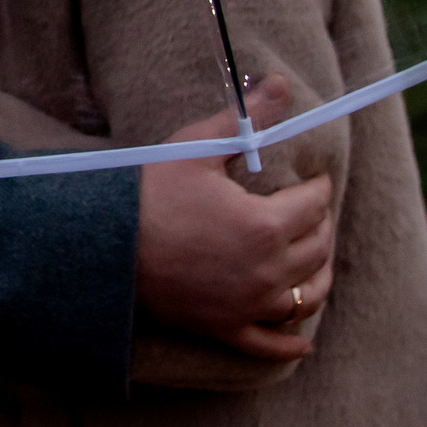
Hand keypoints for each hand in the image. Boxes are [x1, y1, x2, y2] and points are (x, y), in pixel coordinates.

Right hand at [134, 76, 336, 361]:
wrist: (106, 246)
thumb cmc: (151, 193)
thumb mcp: (198, 148)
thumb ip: (247, 119)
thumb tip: (279, 82)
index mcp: (266, 224)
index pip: (315, 205)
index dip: (318, 187)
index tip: (313, 180)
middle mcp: (268, 270)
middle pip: (317, 248)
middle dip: (321, 226)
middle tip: (311, 213)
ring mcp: (249, 305)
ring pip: (306, 297)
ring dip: (318, 278)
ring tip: (315, 262)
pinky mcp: (227, 329)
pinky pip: (270, 344)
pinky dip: (291, 344)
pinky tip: (304, 342)